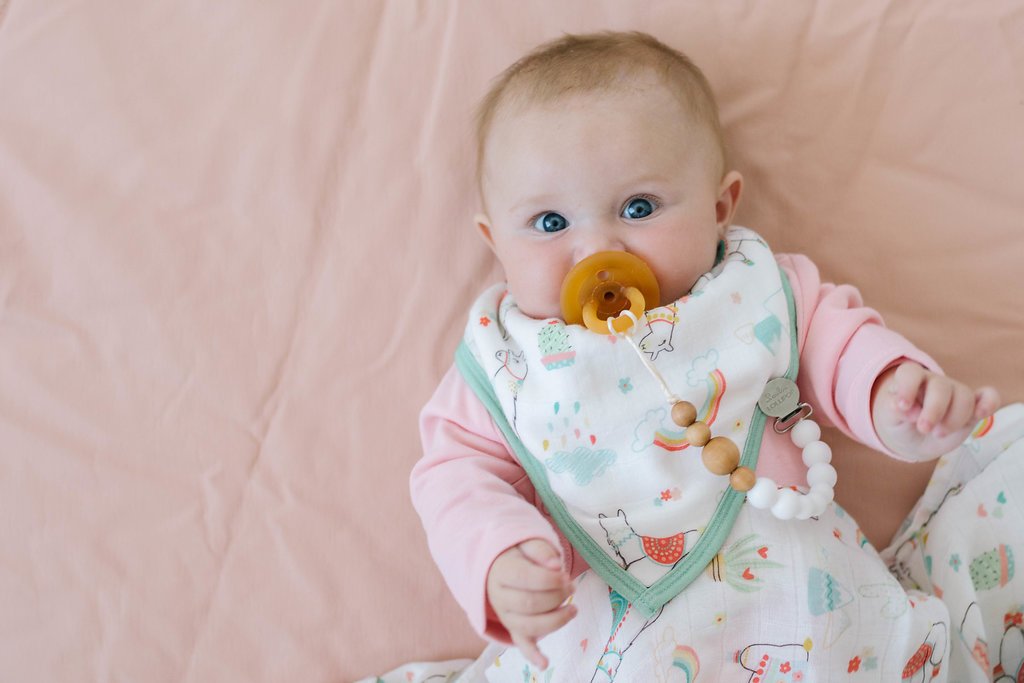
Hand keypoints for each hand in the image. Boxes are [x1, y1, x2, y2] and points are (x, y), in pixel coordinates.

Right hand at [486, 539, 576, 669]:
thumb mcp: (525, 543)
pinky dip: (533, 655)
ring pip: (530, 625)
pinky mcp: (513, 628)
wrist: (499, 567)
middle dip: (557, 597)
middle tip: (572, 587)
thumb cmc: (518, 554)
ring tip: (573, 609)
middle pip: (530, 604)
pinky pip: (521, 643)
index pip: (526, 579)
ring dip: (556, 620)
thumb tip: (555, 564)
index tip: (566, 575)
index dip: (550, 579)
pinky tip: (545, 663)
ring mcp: (505, 615)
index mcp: (501, 572)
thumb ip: (540, 550)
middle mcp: (498, 597)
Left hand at [871, 362, 1000, 458]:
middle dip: (934, 410)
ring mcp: (955, 393)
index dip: (907, 387)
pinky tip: (981, 414)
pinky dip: (989, 403)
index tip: (902, 407)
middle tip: (924, 429)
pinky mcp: (972, 408)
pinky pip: (988, 397)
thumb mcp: (889, 420)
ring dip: (953, 418)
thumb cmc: (899, 424)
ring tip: (938, 433)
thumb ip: (893, 412)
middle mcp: (934, 383)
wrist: (914, 440)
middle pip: (940, 386)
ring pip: (963, 395)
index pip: (910, 373)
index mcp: (910, 380)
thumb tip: (903, 408)